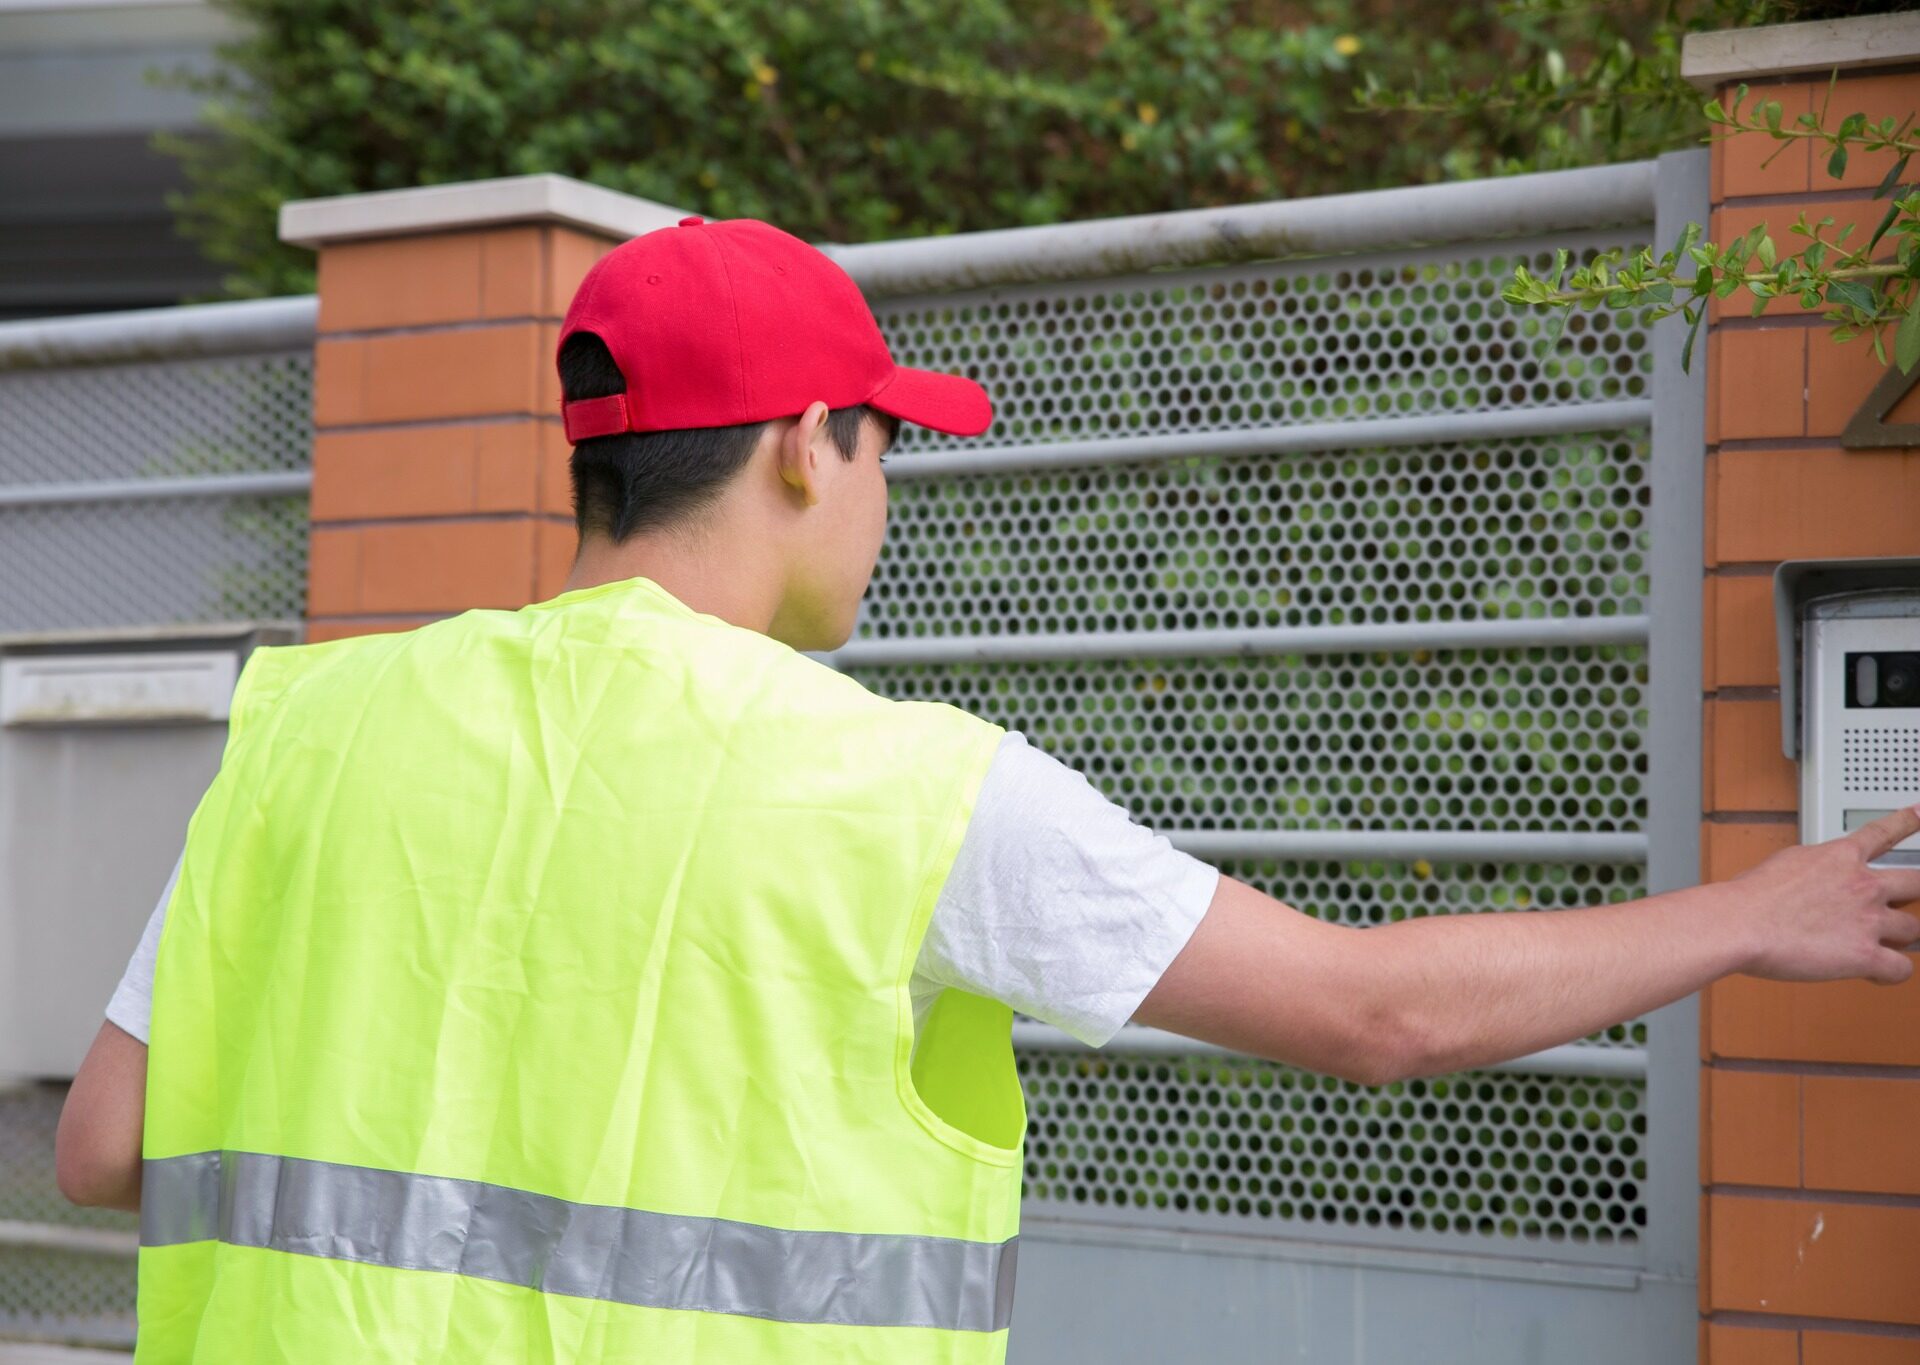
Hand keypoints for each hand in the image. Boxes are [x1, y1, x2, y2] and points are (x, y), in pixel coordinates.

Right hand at [1727, 805, 1919, 986]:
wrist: (1740, 923)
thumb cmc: (1749, 897)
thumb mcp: (1784, 863)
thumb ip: (1814, 869)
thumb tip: (1817, 879)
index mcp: (1840, 857)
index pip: (1884, 832)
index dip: (1908, 821)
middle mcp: (1862, 885)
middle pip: (1917, 882)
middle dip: (1915, 892)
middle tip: (1911, 898)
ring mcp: (1868, 920)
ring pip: (1914, 928)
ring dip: (1901, 936)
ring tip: (1885, 942)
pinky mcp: (1865, 955)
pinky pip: (1901, 968)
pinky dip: (1891, 973)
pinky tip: (1877, 972)